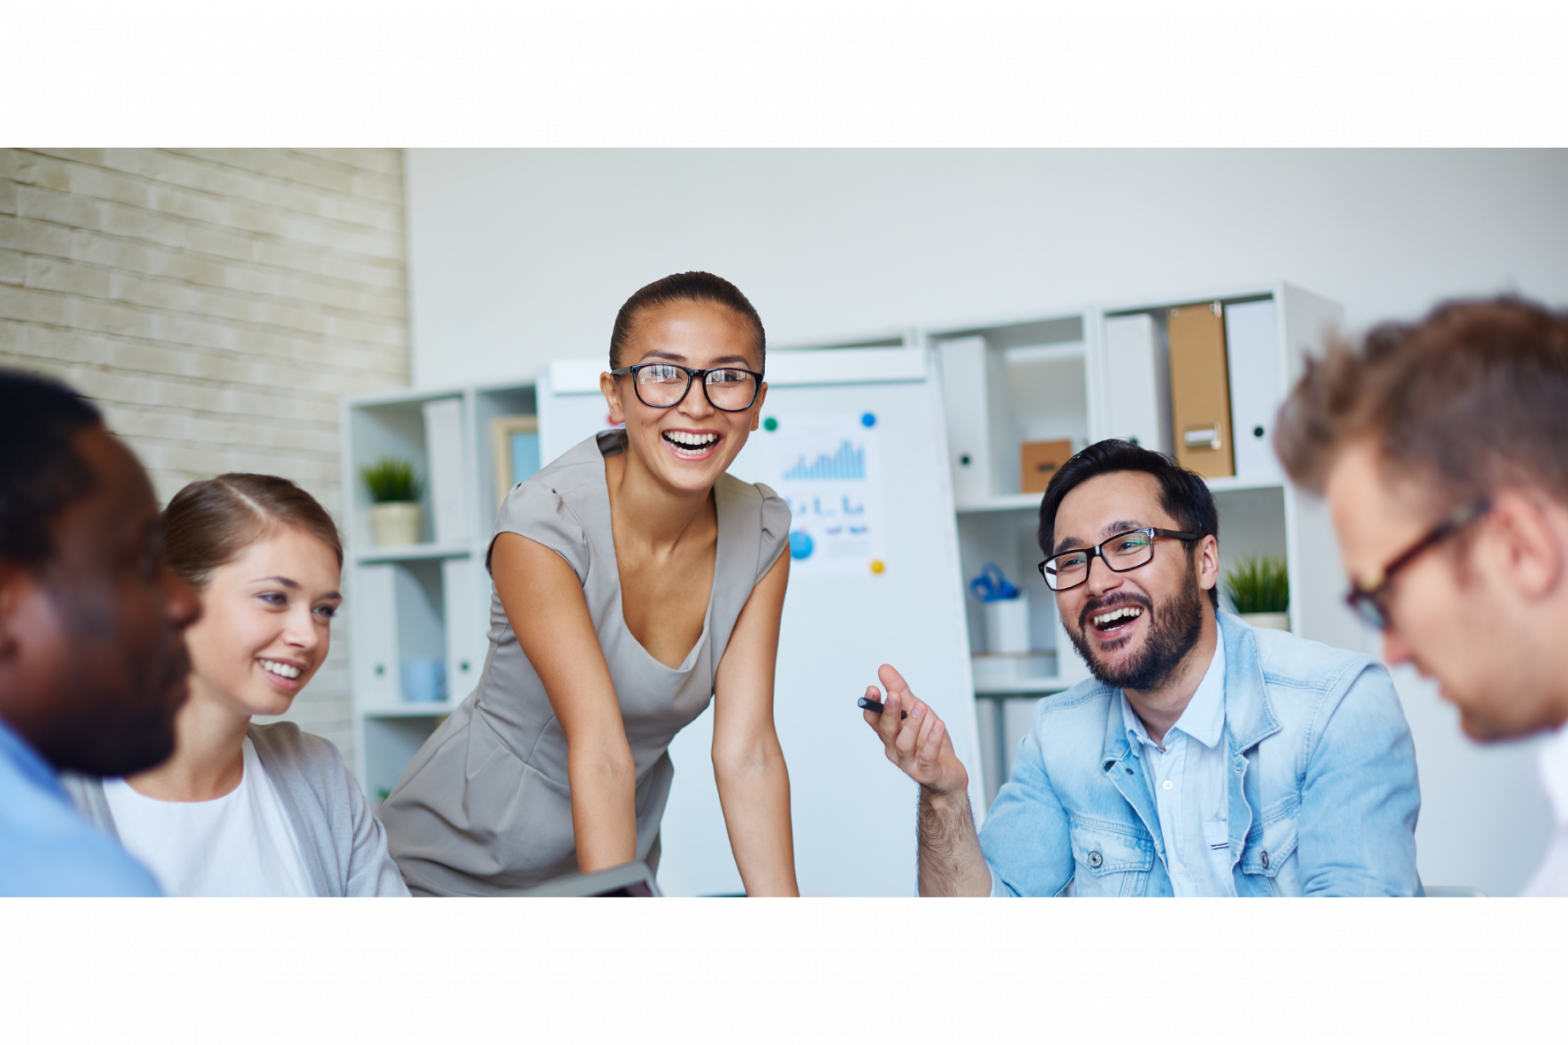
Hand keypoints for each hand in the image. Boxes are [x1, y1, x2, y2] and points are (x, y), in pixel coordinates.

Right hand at [862, 663, 968, 796]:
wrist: (948, 772)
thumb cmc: (928, 739)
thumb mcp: (916, 710)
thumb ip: (900, 690)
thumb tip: (883, 668)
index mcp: (889, 733)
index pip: (873, 720)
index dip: (871, 705)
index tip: (872, 688)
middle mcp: (894, 748)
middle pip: (887, 730)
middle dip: (889, 712)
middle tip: (894, 694)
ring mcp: (909, 762)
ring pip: (904, 744)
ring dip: (912, 725)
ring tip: (920, 707)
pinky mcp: (927, 772)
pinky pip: (927, 757)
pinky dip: (933, 741)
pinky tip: (939, 725)